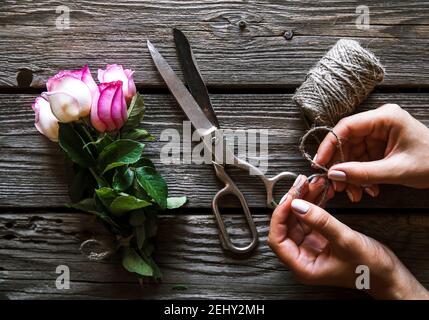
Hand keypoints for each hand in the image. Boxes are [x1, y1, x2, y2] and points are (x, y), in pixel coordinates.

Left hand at [268, 175, 428, 298]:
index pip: (277, 239)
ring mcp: (311, 247)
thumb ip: (320, 222)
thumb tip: (297, 205)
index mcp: (303, 266)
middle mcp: (303, 257)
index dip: (279, 217)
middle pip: (286, 226)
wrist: (389, 276)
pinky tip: (318, 191)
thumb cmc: (370, 269)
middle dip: (292, 203)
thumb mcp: (345, 241)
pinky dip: (313, 204)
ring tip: (311, 183)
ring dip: (303, 200)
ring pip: (298, 219)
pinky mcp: (320, 239)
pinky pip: (310, 218)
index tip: (289, 198)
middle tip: (301, 184)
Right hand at [314, 104, 428, 201]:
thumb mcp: (395, 170)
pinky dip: (361, 176)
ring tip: (354, 194)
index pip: (346, 127)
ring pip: (353, 154)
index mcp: (385, 118)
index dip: (329, 145)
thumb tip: (333, 174)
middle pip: (347, 142)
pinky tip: (366, 190)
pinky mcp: (380, 146)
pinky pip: (362, 160)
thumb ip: (363, 172)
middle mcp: (379, 122)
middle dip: (341, 166)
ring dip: (351, 175)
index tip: (319, 164)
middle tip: (337, 186)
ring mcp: (379, 134)